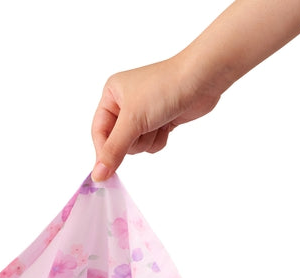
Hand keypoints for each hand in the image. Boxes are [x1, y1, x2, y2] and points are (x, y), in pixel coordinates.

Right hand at [91, 56, 221, 181]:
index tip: (108, 168)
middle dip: (133, 141)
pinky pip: (151, 144)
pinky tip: (168, 124)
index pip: (99, 132)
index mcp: (112, 95)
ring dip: (148, 139)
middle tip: (144, 127)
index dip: (104, 151)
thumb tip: (98, 175)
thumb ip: (113, 151)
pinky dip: (159, 139)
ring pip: (136, 146)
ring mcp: (143, 114)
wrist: (201, 79)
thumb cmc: (164, 88)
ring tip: (158, 122)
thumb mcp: (132, 121)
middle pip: (117, 142)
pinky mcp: (159, 122)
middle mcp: (125, 104)